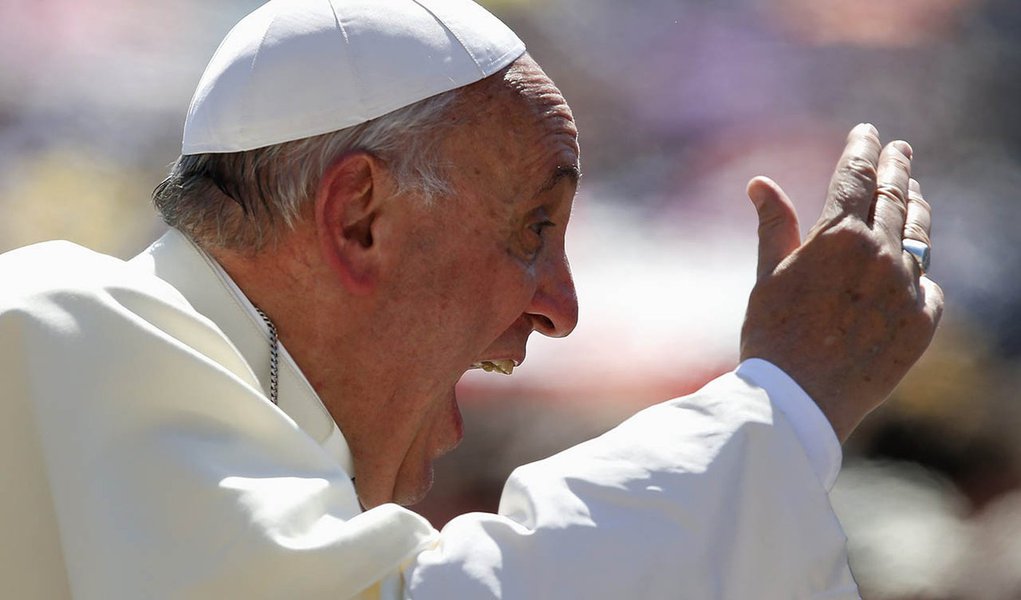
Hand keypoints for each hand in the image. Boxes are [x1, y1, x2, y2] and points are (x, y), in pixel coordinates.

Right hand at [740, 124, 943, 441]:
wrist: (800, 400)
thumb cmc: (773, 336)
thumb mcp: (768, 275)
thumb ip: (774, 225)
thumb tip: (760, 182)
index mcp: (839, 236)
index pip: (857, 176)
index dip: (863, 149)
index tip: (867, 132)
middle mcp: (881, 255)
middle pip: (895, 196)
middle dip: (897, 167)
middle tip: (900, 148)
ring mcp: (906, 289)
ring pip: (919, 235)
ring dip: (917, 207)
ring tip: (916, 191)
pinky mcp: (922, 323)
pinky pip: (928, 284)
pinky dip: (920, 268)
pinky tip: (916, 260)